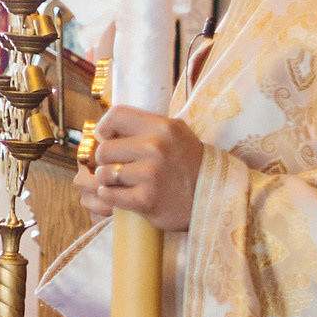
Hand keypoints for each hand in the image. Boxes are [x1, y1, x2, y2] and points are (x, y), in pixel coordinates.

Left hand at [80, 105, 204, 230]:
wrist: (213, 199)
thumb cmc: (189, 165)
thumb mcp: (177, 134)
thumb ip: (147, 126)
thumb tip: (106, 128)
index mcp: (163, 127)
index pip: (115, 116)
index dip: (105, 128)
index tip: (107, 138)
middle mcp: (155, 147)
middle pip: (103, 149)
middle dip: (107, 160)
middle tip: (120, 166)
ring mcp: (150, 174)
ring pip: (103, 174)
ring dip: (108, 181)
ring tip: (125, 182)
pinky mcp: (145, 200)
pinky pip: (108, 195)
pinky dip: (110, 197)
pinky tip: (124, 195)